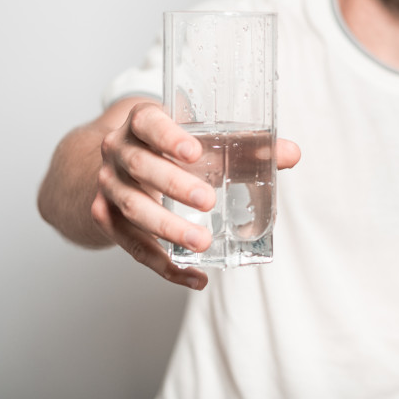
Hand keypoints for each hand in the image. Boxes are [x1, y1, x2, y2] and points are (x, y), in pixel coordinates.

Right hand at [90, 100, 300, 289]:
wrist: (122, 161)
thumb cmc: (171, 144)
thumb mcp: (201, 136)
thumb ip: (246, 145)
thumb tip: (291, 154)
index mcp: (140, 122)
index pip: (148, 122)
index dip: (168, 136)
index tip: (194, 152)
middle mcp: (118, 151)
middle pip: (139, 167)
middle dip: (173, 185)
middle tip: (207, 201)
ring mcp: (109, 185)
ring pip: (131, 208)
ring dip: (167, 228)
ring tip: (203, 242)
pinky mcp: (108, 219)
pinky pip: (133, 245)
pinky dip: (164, 264)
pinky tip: (194, 276)